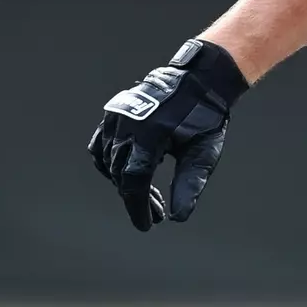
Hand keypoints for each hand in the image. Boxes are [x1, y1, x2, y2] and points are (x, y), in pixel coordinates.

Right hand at [86, 38, 249, 230]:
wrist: (199, 81)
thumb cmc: (205, 116)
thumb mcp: (204, 152)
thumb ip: (190, 184)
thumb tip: (178, 217)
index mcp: (149, 134)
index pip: (134, 181)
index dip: (138, 207)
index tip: (147, 225)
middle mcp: (126, 125)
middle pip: (122, 174)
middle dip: (138, 198)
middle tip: (158, 214)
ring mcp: (116, 118)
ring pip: (109, 163)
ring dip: (125, 183)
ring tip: (148, 197)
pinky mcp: (113, 114)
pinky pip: (101, 146)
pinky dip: (110, 164)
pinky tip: (126, 175)